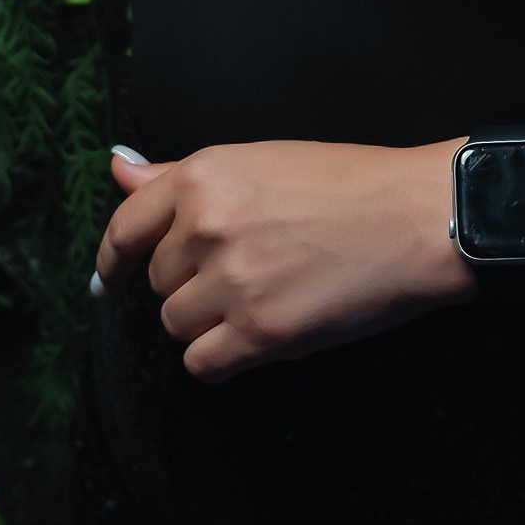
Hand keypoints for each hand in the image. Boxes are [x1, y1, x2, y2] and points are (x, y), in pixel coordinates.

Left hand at [94, 136, 476, 380]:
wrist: (416, 218)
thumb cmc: (350, 183)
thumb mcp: (259, 160)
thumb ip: (180, 176)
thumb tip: (117, 170)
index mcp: (204, 176)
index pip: (126, 227)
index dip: (113, 260)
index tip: (108, 281)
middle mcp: (206, 228)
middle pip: (160, 281)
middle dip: (193, 282)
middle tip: (251, 268)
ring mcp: (232, 283)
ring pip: (177, 324)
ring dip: (209, 322)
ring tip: (264, 297)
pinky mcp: (261, 334)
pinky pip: (202, 365)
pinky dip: (223, 358)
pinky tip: (258, 336)